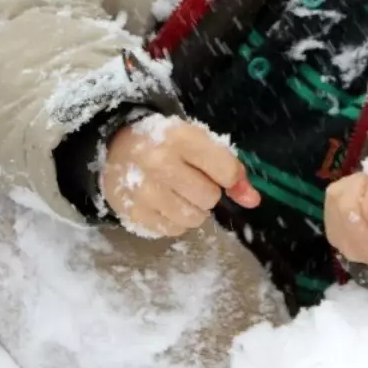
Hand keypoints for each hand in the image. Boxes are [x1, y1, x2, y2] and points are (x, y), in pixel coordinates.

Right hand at [101, 116, 259, 237]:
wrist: (114, 147)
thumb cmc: (165, 142)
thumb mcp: (197, 141)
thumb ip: (229, 167)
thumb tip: (253, 200)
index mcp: (178, 137)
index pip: (225, 170)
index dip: (229, 176)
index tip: (218, 172)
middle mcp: (159, 163)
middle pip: (209, 197)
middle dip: (207, 191)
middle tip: (190, 179)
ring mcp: (143, 191)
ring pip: (194, 218)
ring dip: (193, 209)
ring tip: (178, 192)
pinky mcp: (133, 214)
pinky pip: (173, 230)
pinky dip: (175, 220)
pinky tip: (164, 202)